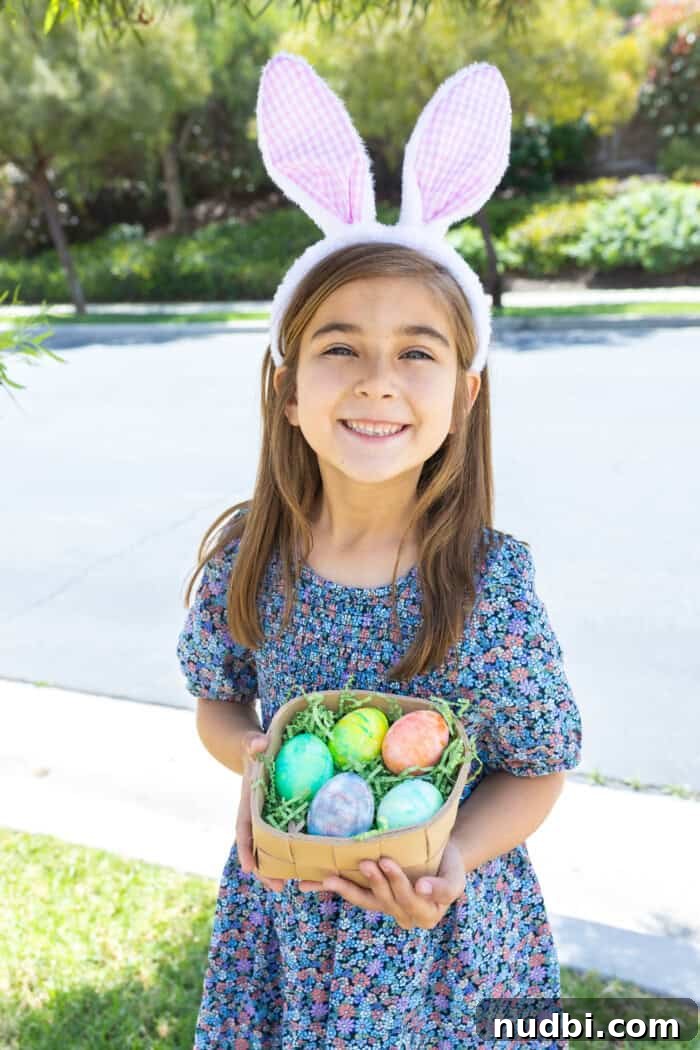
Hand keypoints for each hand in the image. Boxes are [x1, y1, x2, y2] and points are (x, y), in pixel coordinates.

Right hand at [236, 730, 288, 893]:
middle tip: (277, 887)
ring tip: (286, 887)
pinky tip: (305, 866)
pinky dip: (290, 854)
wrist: (254, 750)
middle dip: (263, 869)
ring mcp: (266, 820)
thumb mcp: (252, 745)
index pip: (243, 828)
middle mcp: (255, 816)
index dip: (246, 848)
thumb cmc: (254, 748)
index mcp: (246, 804)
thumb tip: (259, 743)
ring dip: (276, 868)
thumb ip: (254, 744)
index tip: (249, 867)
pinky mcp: (279, 819)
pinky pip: (283, 839)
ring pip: (269, 849)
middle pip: (256, 848)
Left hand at [298, 839, 465, 929]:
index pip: (412, 899)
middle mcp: (402, 914)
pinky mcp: (370, 895)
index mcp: (424, 914)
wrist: (439, 860)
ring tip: (330, 878)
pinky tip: (306, 884)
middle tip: (367, 862)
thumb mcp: (456, 877)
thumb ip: (444, 888)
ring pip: (364, 899)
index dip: (402, 884)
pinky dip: (327, 888)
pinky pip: (349, 892)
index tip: (397, 871)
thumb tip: (424, 889)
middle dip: (376, 881)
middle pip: (386, 899)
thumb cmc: (449, 866)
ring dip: (345, 889)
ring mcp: (384, 906)